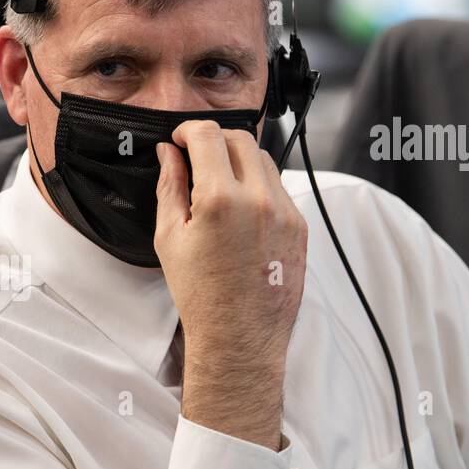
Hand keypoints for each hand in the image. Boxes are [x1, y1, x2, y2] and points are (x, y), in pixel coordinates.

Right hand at [154, 123, 307, 450]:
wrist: (240, 338)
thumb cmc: (200, 295)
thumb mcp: (170, 238)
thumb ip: (170, 187)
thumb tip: (168, 154)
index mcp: (221, 199)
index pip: (208, 135)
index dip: (188, 130)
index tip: (179, 140)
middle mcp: (260, 199)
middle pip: (240, 139)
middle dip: (215, 141)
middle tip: (196, 158)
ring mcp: (285, 212)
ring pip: (264, 160)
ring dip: (239, 161)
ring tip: (219, 187)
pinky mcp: (300, 226)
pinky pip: (279, 188)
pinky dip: (258, 187)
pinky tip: (241, 212)